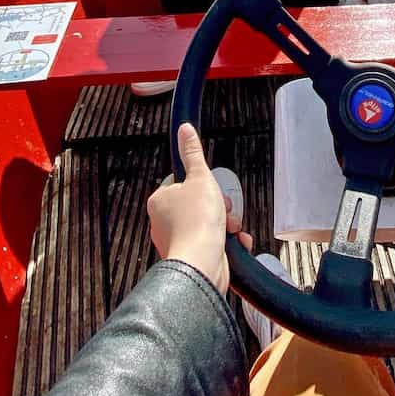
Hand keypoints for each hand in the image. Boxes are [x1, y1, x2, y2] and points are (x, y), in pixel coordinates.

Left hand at [147, 124, 250, 294]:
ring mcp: (177, 242)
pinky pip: (211, 245)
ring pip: (206, 225)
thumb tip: (184, 130)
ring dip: (225, 225)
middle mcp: (163, 223)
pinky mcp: (191, 259)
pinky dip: (226, 244)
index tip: (212, 189)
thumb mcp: (200, 178)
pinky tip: (235, 244)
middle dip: (218, 207)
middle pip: (197, 204)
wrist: (202, 265)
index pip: (181, 183)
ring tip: (231, 230)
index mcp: (160, 201)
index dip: (202, 184)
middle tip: (224, 210)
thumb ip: (193, 154)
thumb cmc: (197, 222)